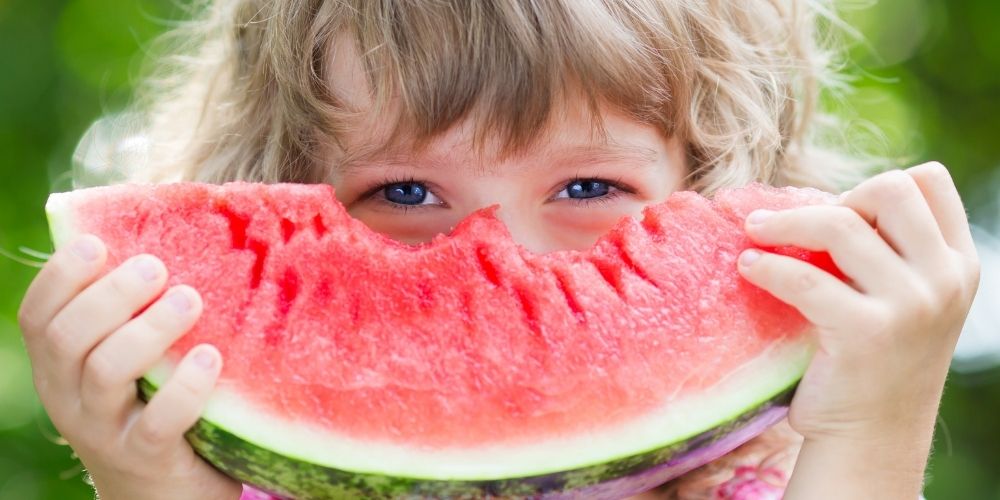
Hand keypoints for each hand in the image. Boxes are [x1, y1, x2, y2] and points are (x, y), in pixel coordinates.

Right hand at [17, 236, 241, 499]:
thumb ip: (132, 314)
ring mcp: (104, 430)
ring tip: (189, 301)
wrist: (161, 497)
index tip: (99, 244)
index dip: (60, 276)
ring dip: (148, 329)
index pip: (37, 315)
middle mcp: (69, 397)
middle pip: (69, 336)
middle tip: (157, 267)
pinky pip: (158, 421)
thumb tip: (166, 234)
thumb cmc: (152, 406)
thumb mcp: (129, 363)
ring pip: (106, 371)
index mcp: (60, 366)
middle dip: (110, 294)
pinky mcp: (146, 458)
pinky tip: (210, 358)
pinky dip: (185, 386)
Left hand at [737, 162, 979, 443]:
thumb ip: (889, 253)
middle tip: (799, 227)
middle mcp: (944, 279)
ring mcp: (910, 305)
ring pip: (840, 223)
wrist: (871, 439)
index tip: (841, 215)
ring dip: (784, 221)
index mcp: (958, 264)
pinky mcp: (866, 332)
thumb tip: (818, 200)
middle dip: (836, 198)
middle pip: (889, 188)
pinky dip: (766, 265)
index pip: (928, 181)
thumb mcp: (904, 300)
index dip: (876, 187)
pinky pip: (803, 276)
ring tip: (754, 230)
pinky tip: (748, 267)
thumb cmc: (874, 363)